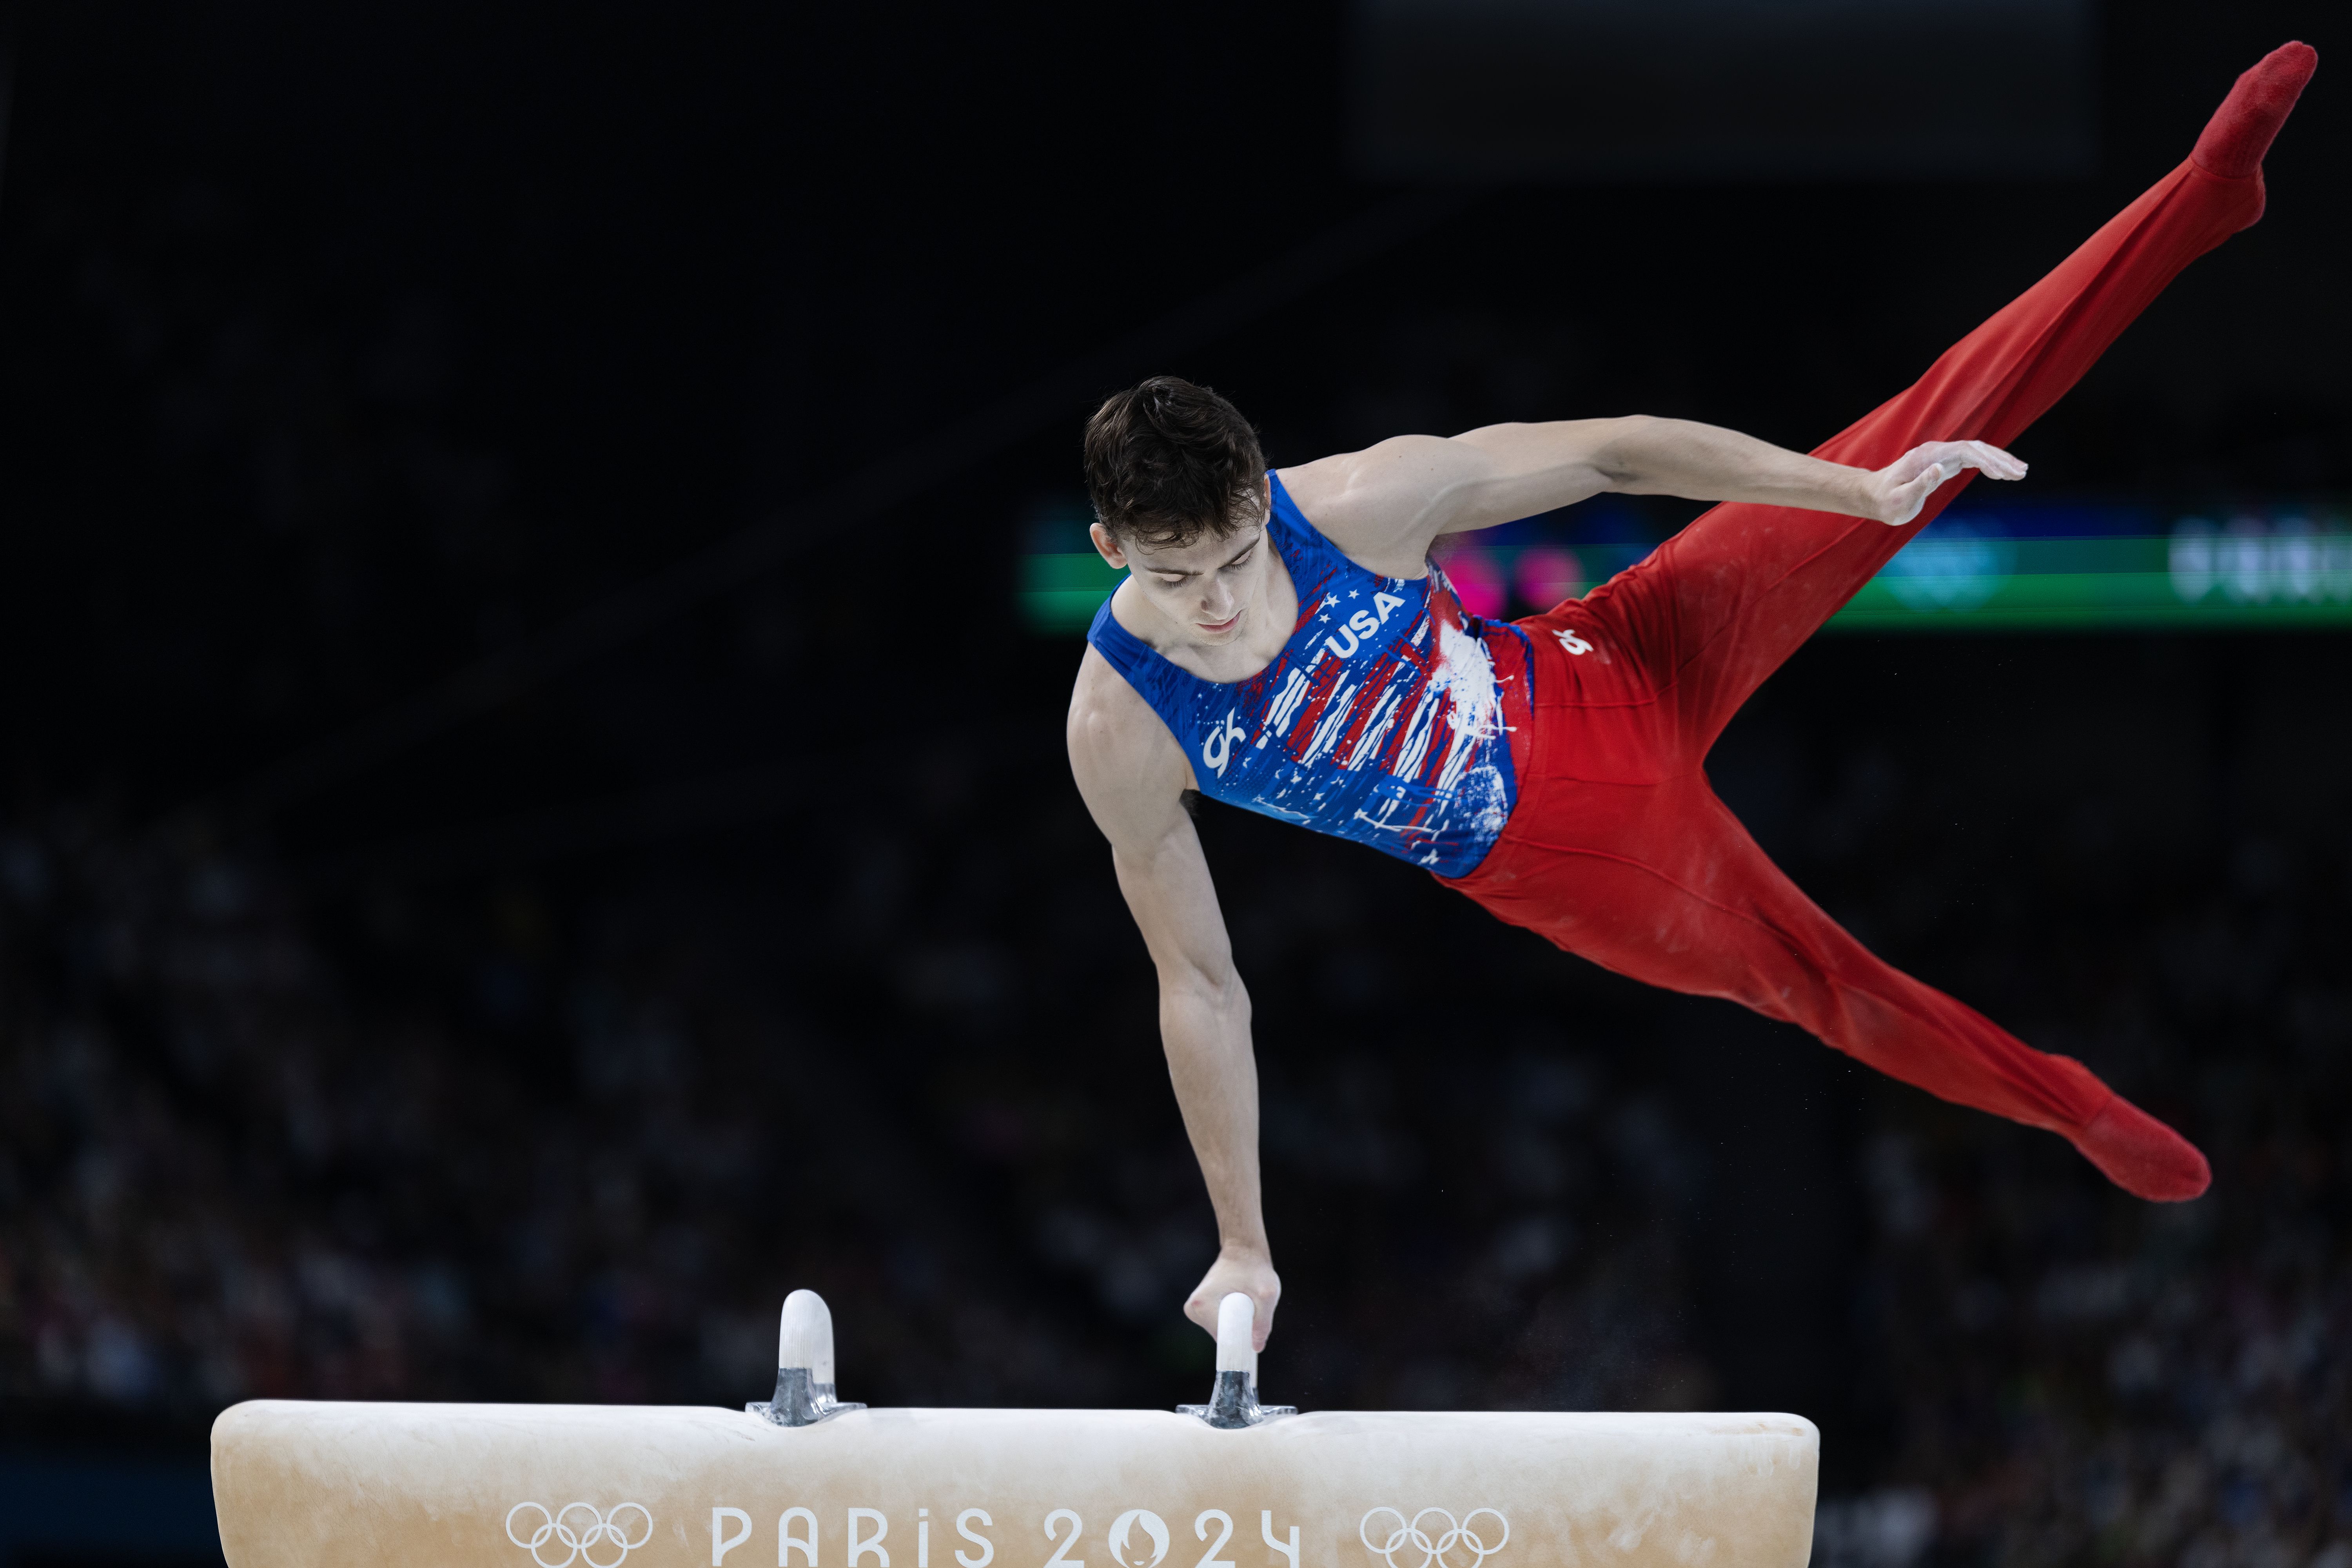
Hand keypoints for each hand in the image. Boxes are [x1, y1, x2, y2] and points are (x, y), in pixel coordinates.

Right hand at [1184, 1245, 1280, 1351]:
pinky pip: (1218, 1324)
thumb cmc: (1254, 1268)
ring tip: (1247, 1305)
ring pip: (1220, 1331)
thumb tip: (1256, 1348)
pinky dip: (1231, 1320)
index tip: (1256, 1336)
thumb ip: (1264, 1322)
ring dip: (1236, 1325)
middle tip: (1254, 1313)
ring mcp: (1195, 1308)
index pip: (1223, 1338)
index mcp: (1202, 1305)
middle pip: (1221, 1336)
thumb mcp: (1266, 1294)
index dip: (1242, 1341)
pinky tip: (1240, 1306)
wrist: (1243, 1250)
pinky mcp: (1200, 1307)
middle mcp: (1193, 1308)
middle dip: (1240, 1331)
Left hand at [1868, 440, 2026, 525]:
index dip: (1987, 460)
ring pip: (1976, 453)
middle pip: (1976, 448)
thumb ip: (1920, 484)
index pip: (1965, 451)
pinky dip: (1988, 466)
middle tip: (2022, 472)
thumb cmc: (1886, 501)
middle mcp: (1936, 452)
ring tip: (2020, 472)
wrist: (1873, 496)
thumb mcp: (1900, 499)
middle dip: (2000, 459)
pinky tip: (2002, 474)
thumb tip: (1941, 468)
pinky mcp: (1943, 464)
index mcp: (1928, 456)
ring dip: (1999, 461)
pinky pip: (1970, 460)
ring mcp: (1940, 456)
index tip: (2004, 474)